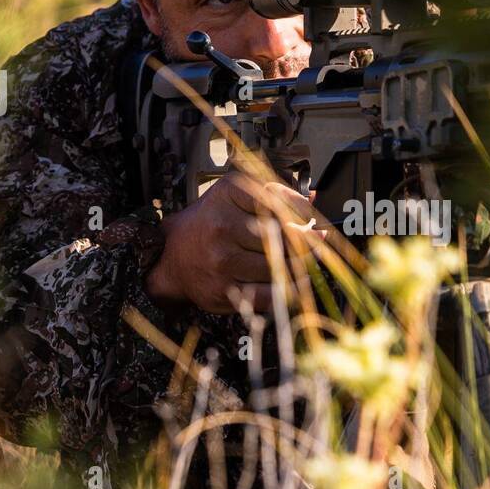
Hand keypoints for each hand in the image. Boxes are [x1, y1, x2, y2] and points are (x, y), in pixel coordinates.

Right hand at [145, 172, 320, 313]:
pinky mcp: (225, 289)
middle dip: (306, 240)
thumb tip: (313, 200)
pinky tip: (296, 282)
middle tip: (317, 241)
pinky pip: (269, 294)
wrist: (172, 258)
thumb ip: (272, 194)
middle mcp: (222, 225)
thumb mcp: (232, 197)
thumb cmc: (209, 223)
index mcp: (227, 195)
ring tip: (309, 261)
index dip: (301, 210)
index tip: (311, 217)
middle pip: (282, 235)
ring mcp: (222, 259)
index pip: (276, 199)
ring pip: (279, 265)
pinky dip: (289, 290)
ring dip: (300, 266)